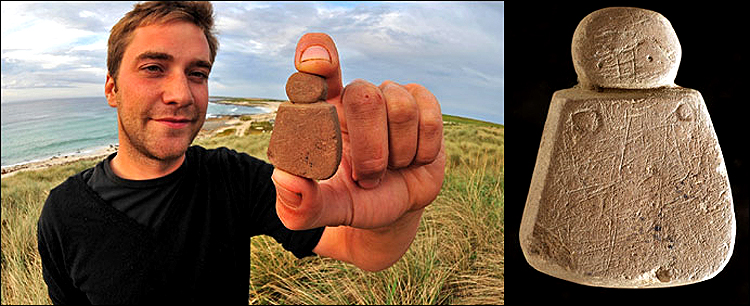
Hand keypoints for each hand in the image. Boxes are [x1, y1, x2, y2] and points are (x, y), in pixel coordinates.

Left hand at [270, 33, 444, 269]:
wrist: (396, 208)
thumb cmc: (354, 200)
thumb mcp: (326, 211)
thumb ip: (300, 205)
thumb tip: (284, 179)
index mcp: (322, 112)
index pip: (313, 74)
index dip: (315, 56)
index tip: (313, 62)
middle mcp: (353, 96)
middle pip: (364, 97)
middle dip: (371, 149)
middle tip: (367, 179)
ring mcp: (389, 95)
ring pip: (400, 108)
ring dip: (398, 154)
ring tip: (391, 168)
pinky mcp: (422, 101)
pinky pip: (430, 118)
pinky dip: (423, 151)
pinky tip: (415, 159)